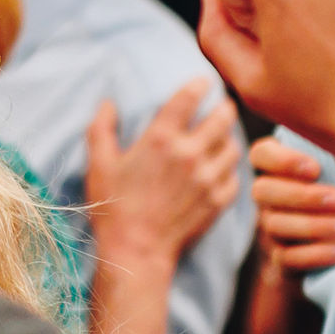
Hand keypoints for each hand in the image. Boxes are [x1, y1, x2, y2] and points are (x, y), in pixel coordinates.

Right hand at [85, 85, 241, 264]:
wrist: (135, 251)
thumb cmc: (113, 207)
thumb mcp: (99, 164)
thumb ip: (101, 128)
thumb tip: (108, 102)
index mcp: (160, 139)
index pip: (190, 97)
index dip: (199, 84)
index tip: (202, 82)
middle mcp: (189, 154)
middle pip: (224, 116)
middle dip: (224, 107)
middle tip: (220, 107)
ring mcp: (208, 178)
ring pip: (234, 146)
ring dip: (229, 139)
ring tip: (222, 139)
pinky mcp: (218, 201)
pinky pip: (235, 177)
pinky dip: (231, 171)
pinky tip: (222, 170)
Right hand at [246, 135, 334, 272]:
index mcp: (280, 167)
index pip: (261, 154)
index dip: (282, 161)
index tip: (315, 169)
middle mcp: (269, 196)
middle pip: (262, 191)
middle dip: (302, 196)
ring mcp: (271, 228)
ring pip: (275, 225)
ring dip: (313, 226)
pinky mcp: (281, 258)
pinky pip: (285, 258)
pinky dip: (315, 254)